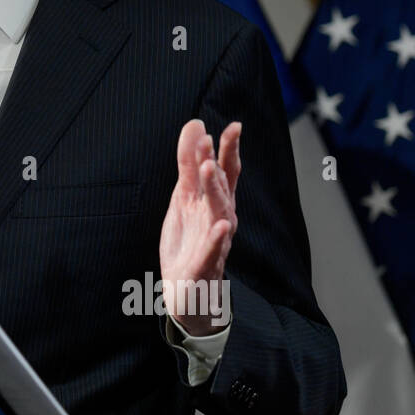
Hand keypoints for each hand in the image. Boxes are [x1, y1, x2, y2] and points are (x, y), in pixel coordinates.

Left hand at [159, 119, 240, 336]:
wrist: (186, 290)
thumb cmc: (189, 240)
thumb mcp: (183, 197)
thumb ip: (188, 164)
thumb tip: (196, 124)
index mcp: (214, 202)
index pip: (224, 171)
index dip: (227, 149)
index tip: (231, 126)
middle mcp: (220, 219)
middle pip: (223, 188)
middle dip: (219, 163)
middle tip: (213, 140)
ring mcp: (215, 242)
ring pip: (219, 214)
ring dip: (214, 191)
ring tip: (208, 168)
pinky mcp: (204, 264)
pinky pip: (214, 251)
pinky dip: (218, 239)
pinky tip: (223, 226)